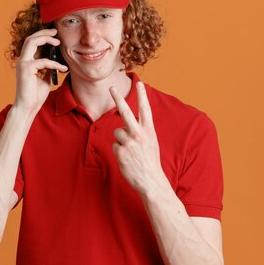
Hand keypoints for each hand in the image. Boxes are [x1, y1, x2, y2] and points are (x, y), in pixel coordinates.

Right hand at [13, 28, 67, 113]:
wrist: (28, 108)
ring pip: (31, 42)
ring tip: (58, 41)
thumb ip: (48, 70)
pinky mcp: (26, 69)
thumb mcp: (45, 80)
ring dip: (45, 39)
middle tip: (56, 32)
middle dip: (43, 33)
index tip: (55, 35)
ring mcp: (23, 64)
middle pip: (30, 39)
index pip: (33, 44)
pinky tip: (63, 68)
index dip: (43, 37)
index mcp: (27, 62)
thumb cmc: (35, 96)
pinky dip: (54, 63)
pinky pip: (43, 61)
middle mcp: (23, 61)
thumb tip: (57, 63)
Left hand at [109, 81, 166, 195]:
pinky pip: (114, 145)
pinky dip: (119, 152)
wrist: (151, 181)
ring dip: (121, 141)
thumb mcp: (151, 142)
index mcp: (149, 130)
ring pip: (117, 132)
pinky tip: (127, 159)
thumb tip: (126, 125)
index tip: (140, 83)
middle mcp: (139, 134)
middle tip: (112, 87)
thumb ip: (141, 131)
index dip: (142, 96)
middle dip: (118, 98)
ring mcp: (129, 142)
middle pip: (126, 111)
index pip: (145, 109)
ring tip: (130, 152)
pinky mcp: (120, 151)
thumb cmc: (150, 161)